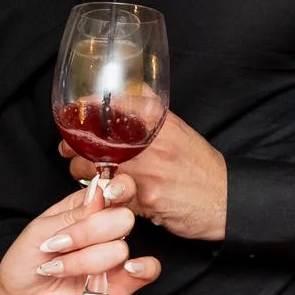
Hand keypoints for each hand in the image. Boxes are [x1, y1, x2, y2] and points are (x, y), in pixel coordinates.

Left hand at [0, 175, 160, 294]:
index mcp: (85, 209)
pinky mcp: (121, 284)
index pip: (115, 189)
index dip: (119, 187)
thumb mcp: (37, 232)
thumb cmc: (24, 265)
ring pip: (120, 248)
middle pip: (122, 218)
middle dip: (89, 232)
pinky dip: (143, 267)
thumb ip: (71, 214)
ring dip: (84, 261)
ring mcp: (113, 257)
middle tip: (60, 244)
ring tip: (58, 269)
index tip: (109, 193)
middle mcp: (104, 230)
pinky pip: (149, 271)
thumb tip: (101, 193)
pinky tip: (126, 269)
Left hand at [64, 110, 227, 241]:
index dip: (81, 112)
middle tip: (69, 152)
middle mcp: (150, 141)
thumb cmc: (199, 166)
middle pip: (92, 138)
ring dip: (83, 174)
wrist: (224, 199)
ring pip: (93, 170)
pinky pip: (109, 196)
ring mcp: (146, 170)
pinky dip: (103, 197)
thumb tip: (126, 95)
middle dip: (73, 147)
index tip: (71, 118)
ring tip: (89, 176)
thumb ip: (151, 113)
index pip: (107, 104)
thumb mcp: (178, 129)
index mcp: (157, 119)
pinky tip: (106, 195)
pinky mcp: (144, 199)